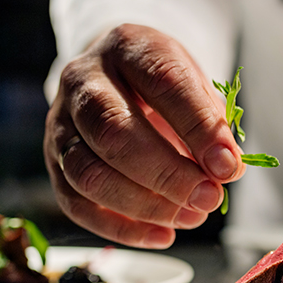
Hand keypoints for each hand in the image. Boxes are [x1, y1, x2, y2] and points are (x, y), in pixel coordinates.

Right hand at [44, 24, 244, 247]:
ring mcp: (60, 123)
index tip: (228, 165)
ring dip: (145, 205)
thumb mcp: (194, 85)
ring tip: (192, 217)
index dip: (198, 127)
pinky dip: (122, 229)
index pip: (162, 82)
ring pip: (88, 174)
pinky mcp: (54, 162)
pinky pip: (77, 204)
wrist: (116, 77)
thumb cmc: (163, 86)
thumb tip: (225, 170)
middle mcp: (83, 80)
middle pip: (114, 132)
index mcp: (128, 47)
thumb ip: (210, 122)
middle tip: (208, 198)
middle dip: (167, 174)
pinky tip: (163, 235)